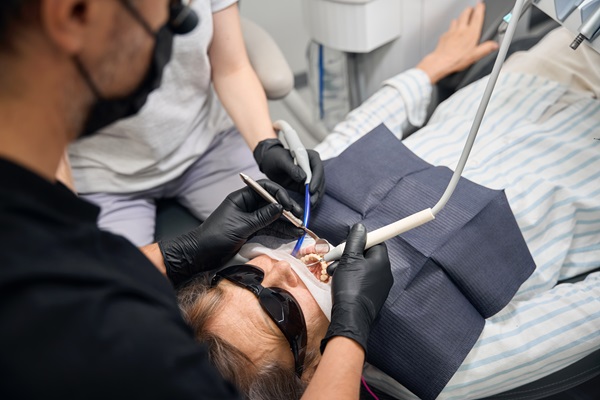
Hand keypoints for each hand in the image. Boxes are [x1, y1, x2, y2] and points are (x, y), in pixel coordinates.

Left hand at [158, 180, 302, 285]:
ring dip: (286, 222)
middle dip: (287, 210)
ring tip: (299, 230)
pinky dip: (280, 231)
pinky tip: (291, 234)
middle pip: (271, 202)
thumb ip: (263, 216)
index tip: (290, 205)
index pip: (265, 188)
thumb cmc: (216, 236)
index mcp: (242, 197)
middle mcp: (247, 205)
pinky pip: (269, 228)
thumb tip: (280, 207)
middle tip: (299, 218)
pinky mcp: (251, 231)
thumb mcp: (242, 225)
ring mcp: (250, 219)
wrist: (201, 254)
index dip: (279, 194)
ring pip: (272, 217)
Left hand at [253, 138, 324, 206]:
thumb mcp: (281, 161)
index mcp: (310, 157)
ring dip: (316, 197)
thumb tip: (303, 178)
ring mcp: (311, 176)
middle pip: (320, 180)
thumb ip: (292, 168)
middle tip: (312, 202)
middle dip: (317, 191)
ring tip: (311, 206)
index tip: (311, 190)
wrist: (270, 162)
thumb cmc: (276, 158)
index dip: (317, 179)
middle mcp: (313, 166)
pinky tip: (309, 207)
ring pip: (318, 188)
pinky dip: (311, 200)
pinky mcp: (307, 185)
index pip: (318, 168)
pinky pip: (311, 193)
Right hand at [321, 223, 392, 352]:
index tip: (348, 244)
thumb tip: (361, 227)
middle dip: (349, 254)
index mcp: (381, 261)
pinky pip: (362, 281)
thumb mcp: (349, 259)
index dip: (361, 240)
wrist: (351, 318)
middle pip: (366, 255)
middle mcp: (384, 272)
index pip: (376, 241)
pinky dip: (350, 278)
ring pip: (361, 268)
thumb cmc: (351, 286)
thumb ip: (355, 240)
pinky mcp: (373, 296)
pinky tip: (339, 282)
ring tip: (333, 272)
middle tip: (336, 258)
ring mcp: (379, 286)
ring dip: (346, 267)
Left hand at [416, 2, 498, 83]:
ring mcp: (452, 32)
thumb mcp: (475, 56)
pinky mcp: (444, 36)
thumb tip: (494, 45)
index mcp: (471, 33)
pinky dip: (452, 26)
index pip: (477, 17)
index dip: (480, 9)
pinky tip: (452, 30)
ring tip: (462, 16)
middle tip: (471, 8)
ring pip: (457, 19)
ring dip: (460, 17)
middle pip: (465, 14)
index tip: (481, 4)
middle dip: (469, 10)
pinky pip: (449, 28)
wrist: (441, 62)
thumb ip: (486, 49)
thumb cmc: (456, 59)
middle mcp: (461, 30)